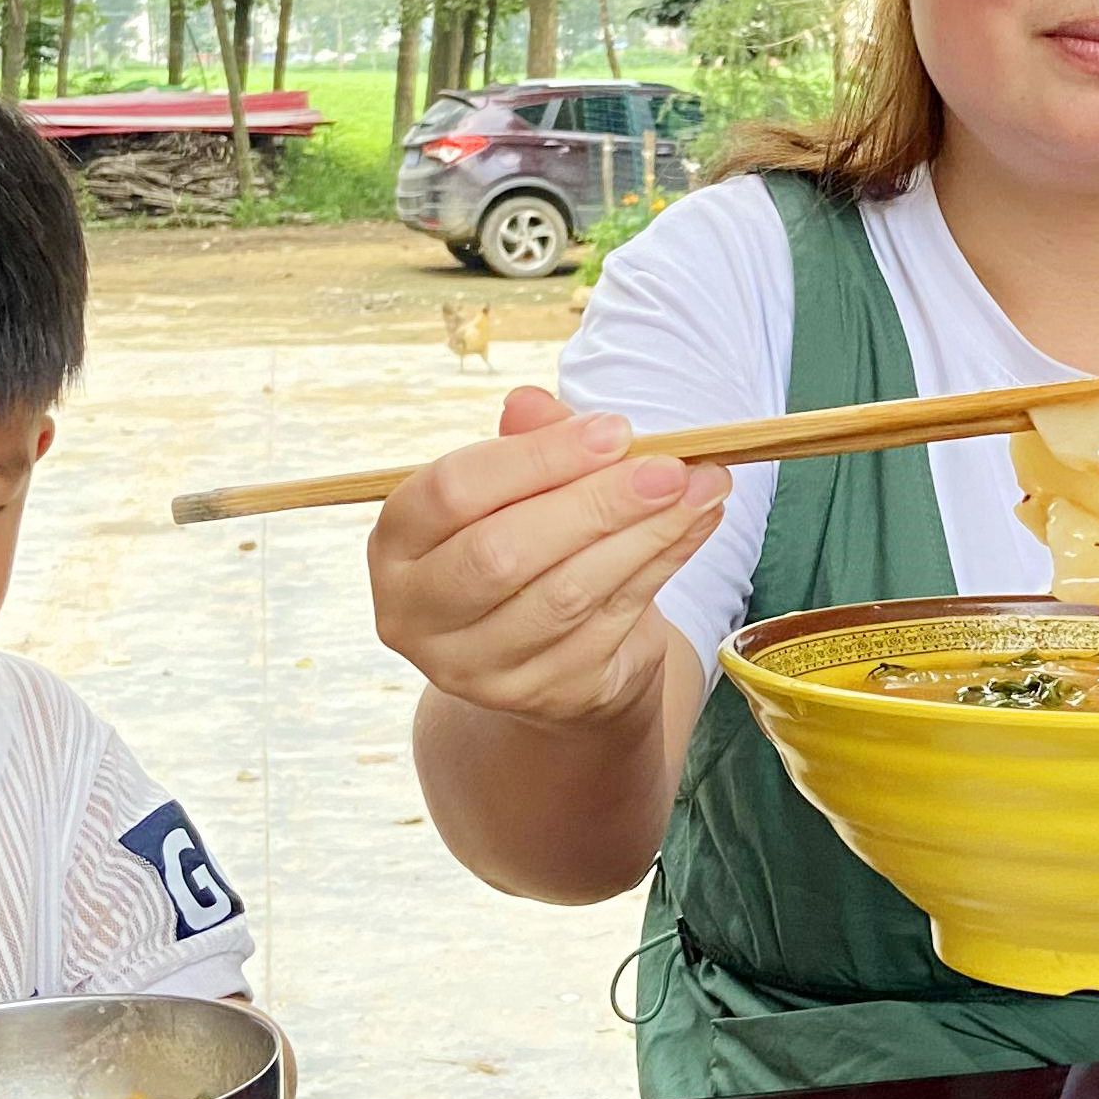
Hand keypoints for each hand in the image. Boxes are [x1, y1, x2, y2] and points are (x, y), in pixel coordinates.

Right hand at [369, 387, 733, 726]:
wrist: (547, 653)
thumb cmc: (525, 544)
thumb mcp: (516, 490)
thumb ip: (526, 444)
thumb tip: (534, 402)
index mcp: (396, 543)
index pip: (454, 490)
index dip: (536, 457)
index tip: (614, 430)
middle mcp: (417, 614)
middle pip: (504, 553)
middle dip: (597, 503)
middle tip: (670, 467)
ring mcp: (476, 668)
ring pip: (568, 594)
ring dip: (647, 535)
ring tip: (702, 487)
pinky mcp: (542, 695)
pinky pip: (612, 623)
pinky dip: (664, 566)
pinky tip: (697, 525)